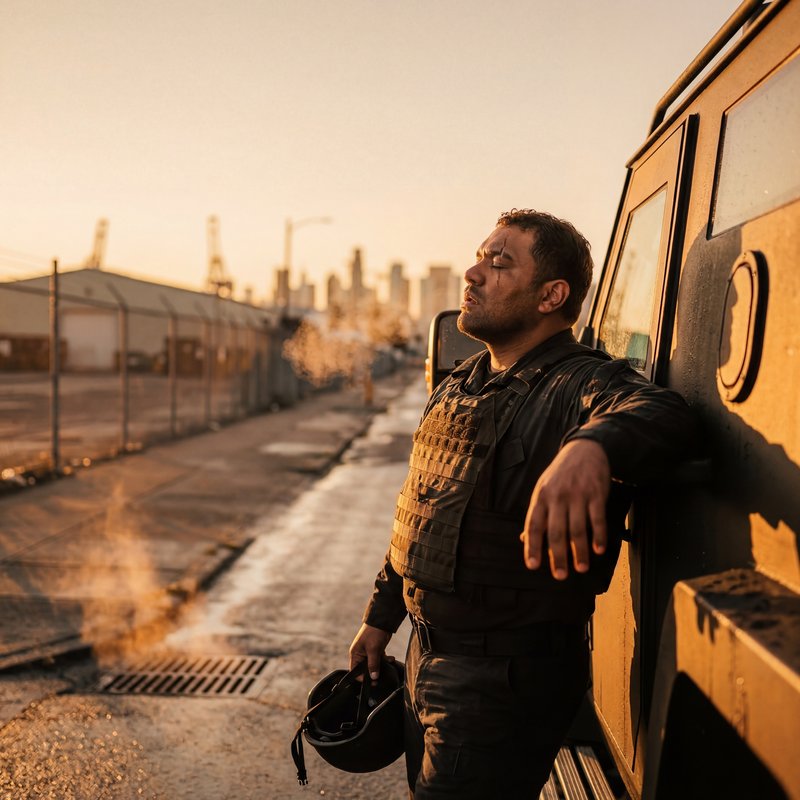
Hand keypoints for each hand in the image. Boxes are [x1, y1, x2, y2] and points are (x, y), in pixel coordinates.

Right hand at [348, 623, 391, 680]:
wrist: (383, 620)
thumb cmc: (374, 633)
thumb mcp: (373, 650)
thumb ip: (373, 664)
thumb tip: (373, 677)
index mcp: (355, 654)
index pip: (355, 671)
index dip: (362, 678)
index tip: (372, 681)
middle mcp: (361, 654)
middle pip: (365, 669)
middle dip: (374, 672)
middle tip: (381, 677)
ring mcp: (369, 652)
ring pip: (374, 664)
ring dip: (381, 665)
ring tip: (388, 664)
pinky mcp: (376, 650)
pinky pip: (379, 659)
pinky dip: (385, 660)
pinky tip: (391, 658)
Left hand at [521, 439, 609, 579]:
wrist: (584, 450)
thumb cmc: (560, 475)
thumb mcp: (543, 489)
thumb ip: (537, 514)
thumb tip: (524, 538)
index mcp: (541, 497)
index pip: (533, 525)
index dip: (532, 546)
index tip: (533, 566)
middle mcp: (557, 497)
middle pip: (555, 531)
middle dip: (557, 556)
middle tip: (560, 576)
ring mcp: (577, 495)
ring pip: (577, 528)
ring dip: (579, 551)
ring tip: (580, 568)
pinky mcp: (596, 494)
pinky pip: (597, 519)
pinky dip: (598, 536)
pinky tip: (598, 550)